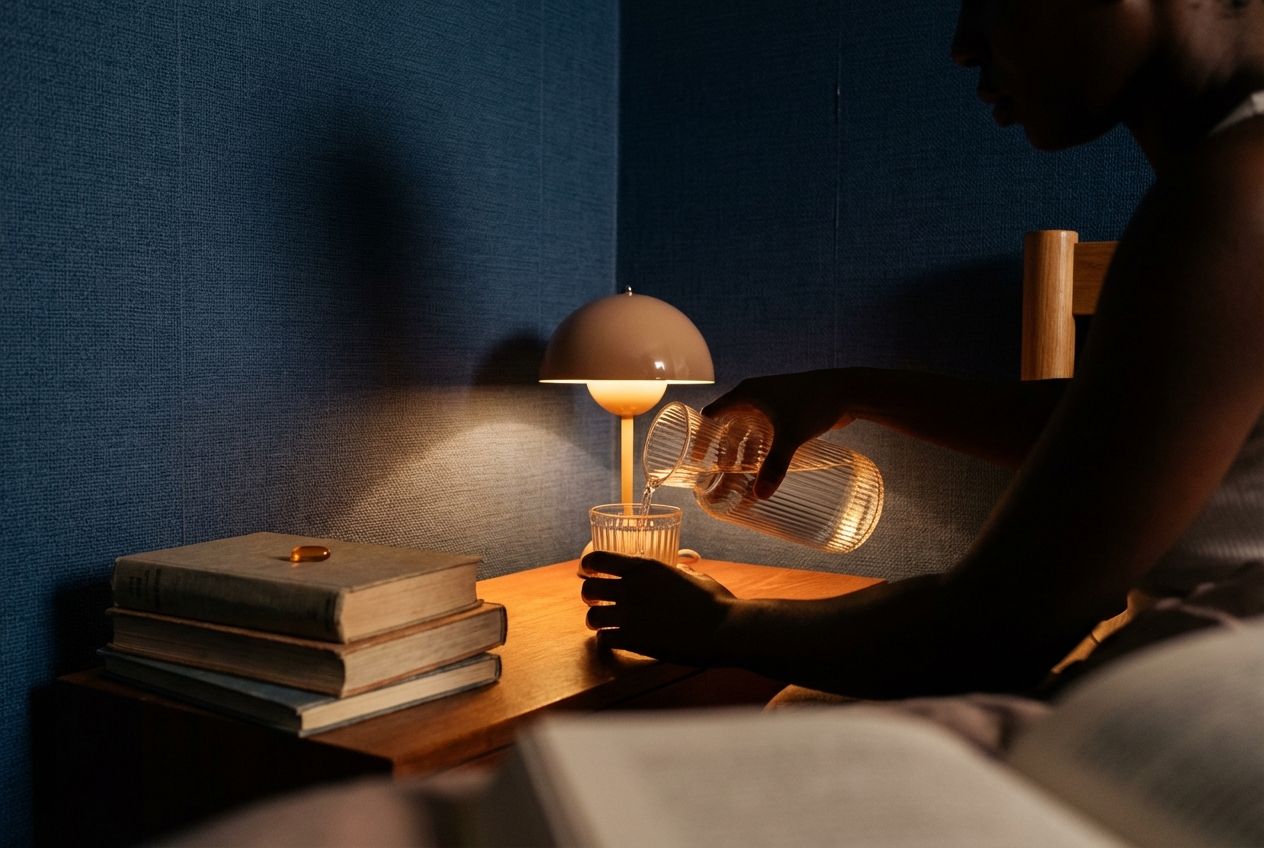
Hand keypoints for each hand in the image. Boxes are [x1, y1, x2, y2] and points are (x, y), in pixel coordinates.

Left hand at [580, 551, 737, 664]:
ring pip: (591, 617)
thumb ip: (680, 570)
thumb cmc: (715, 601)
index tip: (588, 571)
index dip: (588, 566)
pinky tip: (617, 639)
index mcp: (644, 567)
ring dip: (596, 621)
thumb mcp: (694, 576)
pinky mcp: (634, 640)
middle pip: (588, 589)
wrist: (724, 629)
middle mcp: (632, 588)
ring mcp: (631, 615)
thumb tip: (681, 567)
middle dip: (590, 596)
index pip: (597, 559)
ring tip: (605, 624)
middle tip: (598, 602)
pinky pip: (605, 639)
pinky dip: (608, 639)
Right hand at [703, 370, 852, 497]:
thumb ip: (775, 465)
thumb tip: (760, 495)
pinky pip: (765, 432)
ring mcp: (771, 403)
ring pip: (748, 430)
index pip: (713, 414)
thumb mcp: (791, 435)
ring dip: (743, 450)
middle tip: (718, 473)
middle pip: (729, 426)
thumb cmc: (815, 403)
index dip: (703, 436)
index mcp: (746, 394)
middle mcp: (755, 396)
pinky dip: (760, 447)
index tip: (697, 457)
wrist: (846, 390)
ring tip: (739, 474)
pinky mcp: (786, 411)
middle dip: (724, 449)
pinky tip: (762, 465)